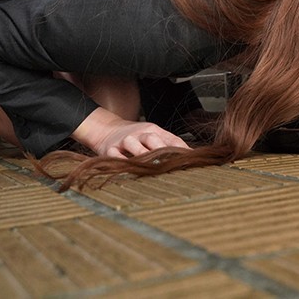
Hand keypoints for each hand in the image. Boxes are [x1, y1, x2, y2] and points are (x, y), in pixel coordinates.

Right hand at [72, 108, 190, 157]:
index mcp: (153, 130)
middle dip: (163, 151)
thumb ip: (170, 145)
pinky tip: (130, 169)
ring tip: (152, 167)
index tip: (191, 161)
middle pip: (153, 139)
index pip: (171, 139)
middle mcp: (140, 134)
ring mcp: (125, 141)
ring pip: (134, 145)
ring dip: (143, 155)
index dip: (181, 150)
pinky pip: (116, 156)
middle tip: (172, 164)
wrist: (107, 129)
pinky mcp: (110, 150)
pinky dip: (122, 162)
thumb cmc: (136, 136)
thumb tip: (191, 156)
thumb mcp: (154, 135)